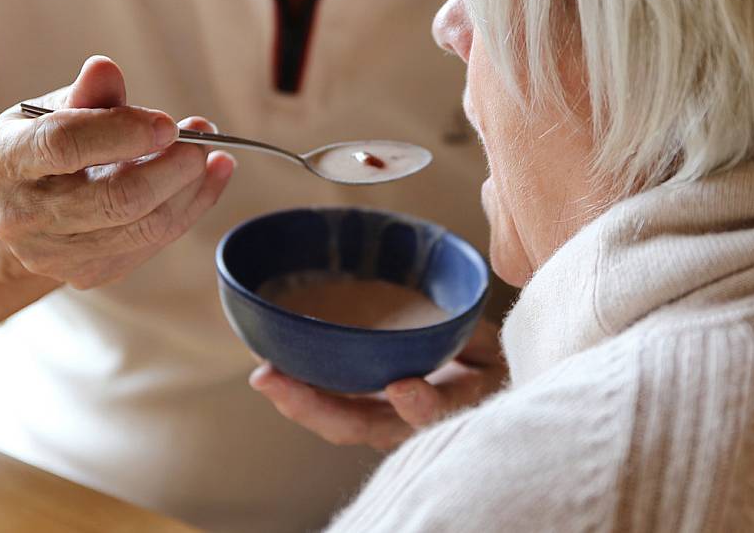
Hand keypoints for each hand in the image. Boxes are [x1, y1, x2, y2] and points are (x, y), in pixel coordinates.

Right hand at [0, 56, 234, 288]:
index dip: (122, 133)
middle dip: (172, 167)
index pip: (64, 145)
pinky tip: (210, 177)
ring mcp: (55, 254)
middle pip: (115, 199)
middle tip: (202, 136)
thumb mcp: (46, 112)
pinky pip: (154, 242)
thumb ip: (84, 95)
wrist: (17, 212)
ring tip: (213, 153)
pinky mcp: (88, 273)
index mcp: (2, 160)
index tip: (168, 123)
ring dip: (190, 187)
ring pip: (144, 226)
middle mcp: (22, 215)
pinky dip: (190, 207)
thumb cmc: (37, 148)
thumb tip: (106, 69)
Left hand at [250, 318, 505, 450]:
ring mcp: (379, 416)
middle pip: (359, 426)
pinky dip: (297, 389)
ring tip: (263, 377)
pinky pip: (326, 404)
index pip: (432, 413)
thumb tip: (462, 327)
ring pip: (335, 420)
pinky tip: (270, 369)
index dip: (419, 405)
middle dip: (314, 407)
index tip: (403, 386)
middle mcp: (406, 421)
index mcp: (449, 407)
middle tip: (272, 379)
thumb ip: (475, 343)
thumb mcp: (490, 351)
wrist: (479, 378)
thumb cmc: (486, 363)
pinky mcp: (359, 405)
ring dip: (296, 401)